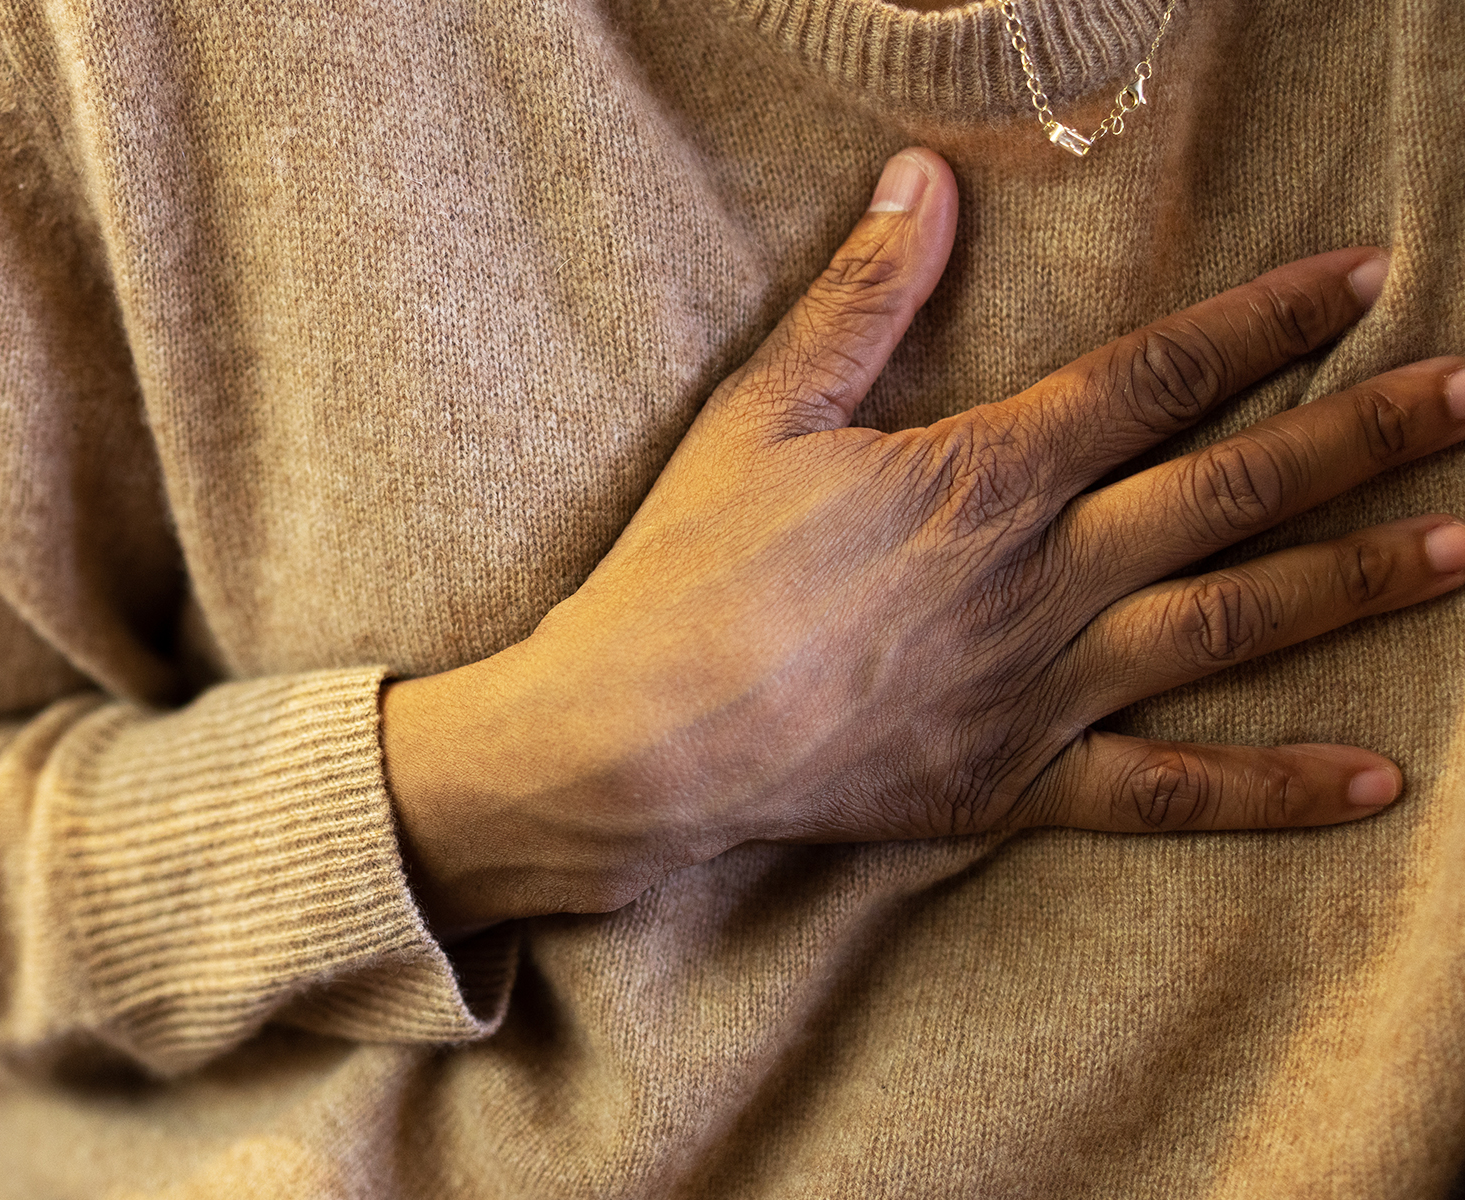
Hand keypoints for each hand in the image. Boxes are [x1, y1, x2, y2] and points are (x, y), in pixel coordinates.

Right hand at [384, 147, 1464, 937]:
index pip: (1159, 376)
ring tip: (1461, 548)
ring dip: (1354, 581)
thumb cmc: (690, 569)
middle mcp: (1045, 574)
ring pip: (1233, 623)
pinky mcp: (1018, 782)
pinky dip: (1273, 789)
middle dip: (1364, 436)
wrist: (644, 736)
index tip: (1364, 280)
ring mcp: (1045, 686)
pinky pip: (1168, 791)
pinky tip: (1374, 780)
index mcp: (988, 472)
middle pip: (1234, 489)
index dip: (1269, 322)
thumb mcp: (762, 413)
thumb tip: (922, 179)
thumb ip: (861, 300)